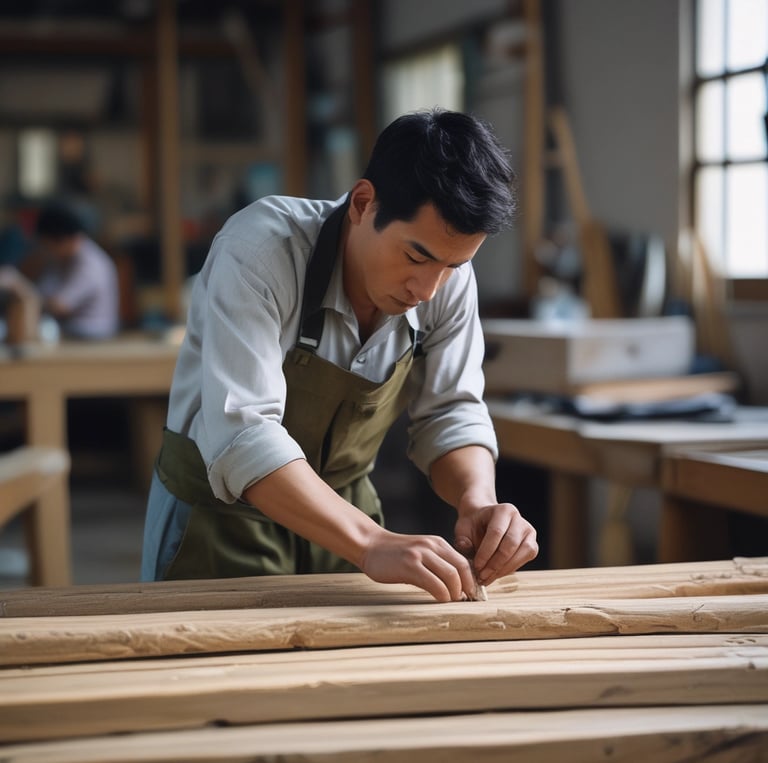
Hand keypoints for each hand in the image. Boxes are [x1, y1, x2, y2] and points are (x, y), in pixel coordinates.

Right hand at [360, 527, 477, 602]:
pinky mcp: (409, 566)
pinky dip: (442, 594)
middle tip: (464, 600)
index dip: (470, 580)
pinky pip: (434, 583)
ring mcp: (420, 555)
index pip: (463, 562)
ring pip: (451, 576)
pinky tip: (440, 600)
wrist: (370, 545)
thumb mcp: (420, 553)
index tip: (471, 593)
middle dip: (466, 587)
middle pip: (461, 568)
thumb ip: (436, 563)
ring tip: (452, 601)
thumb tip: (455, 586)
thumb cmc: (395, 554)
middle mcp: (431, 546)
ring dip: (455, 593)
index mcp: (437, 543)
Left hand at [454, 502, 537, 585]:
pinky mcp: (532, 544)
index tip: (476, 566)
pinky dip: (510, 569)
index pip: (496, 532)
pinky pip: (525, 559)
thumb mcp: (463, 528)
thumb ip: (462, 539)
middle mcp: (519, 519)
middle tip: (481, 576)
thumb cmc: (473, 525)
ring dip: (504, 569)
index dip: (486, 552)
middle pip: (510, 544)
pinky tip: (496, 574)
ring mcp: (528, 532)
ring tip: (487, 578)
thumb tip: (465, 548)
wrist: (483, 521)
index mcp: (503, 510)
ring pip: (522, 553)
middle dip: (495, 564)